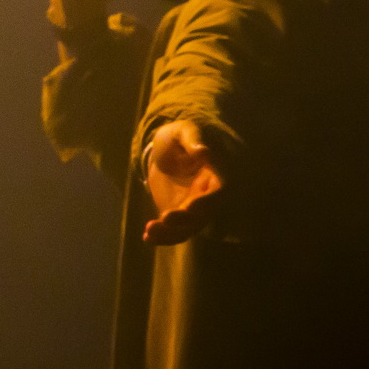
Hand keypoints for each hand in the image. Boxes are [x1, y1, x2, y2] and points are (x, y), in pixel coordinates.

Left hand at [142, 119, 224, 243]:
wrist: (165, 149)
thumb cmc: (178, 136)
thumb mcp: (183, 131)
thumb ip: (193, 141)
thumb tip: (204, 151)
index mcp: (217, 174)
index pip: (221, 191)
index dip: (209, 202)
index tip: (192, 207)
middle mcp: (208, 194)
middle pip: (204, 215)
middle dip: (186, 221)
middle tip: (166, 218)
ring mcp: (193, 206)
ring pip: (188, 227)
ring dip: (171, 233)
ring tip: (150, 230)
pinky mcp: (177, 213)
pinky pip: (173, 230)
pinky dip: (162, 236)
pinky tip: (147, 237)